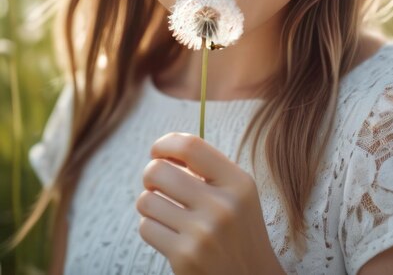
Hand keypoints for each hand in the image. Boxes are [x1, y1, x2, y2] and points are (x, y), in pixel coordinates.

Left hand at [136, 132, 285, 274]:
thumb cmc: (237, 229)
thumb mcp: (238, 192)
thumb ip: (208, 169)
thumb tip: (163, 151)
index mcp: (238, 182)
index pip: (190, 146)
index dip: (165, 143)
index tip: (158, 151)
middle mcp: (222, 205)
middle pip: (158, 171)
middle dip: (150, 175)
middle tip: (156, 184)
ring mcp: (202, 233)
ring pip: (147, 200)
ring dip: (150, 203)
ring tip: (165, 210)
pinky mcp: (184, 257)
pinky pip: (146, 227)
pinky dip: (151, 227)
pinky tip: (169, 233)